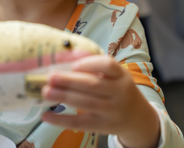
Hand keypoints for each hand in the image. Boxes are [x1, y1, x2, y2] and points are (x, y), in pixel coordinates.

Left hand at [41, 55, 159, 147]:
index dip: (90, 64)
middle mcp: (119, 93)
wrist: (138, 118)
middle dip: (69, 80)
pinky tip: (46, 116)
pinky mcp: (102, 126)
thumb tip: (63, 57)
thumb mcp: (115, 76)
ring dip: (63, 97)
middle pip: (92, 85)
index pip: (108, 65)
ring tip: (45, 92)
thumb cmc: (119, 90)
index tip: (73, 65)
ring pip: (85, 103)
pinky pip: (80, 123)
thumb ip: (94, 66)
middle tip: (50, 76)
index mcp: (121, 75)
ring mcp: (111, 111)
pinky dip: (61, 120)